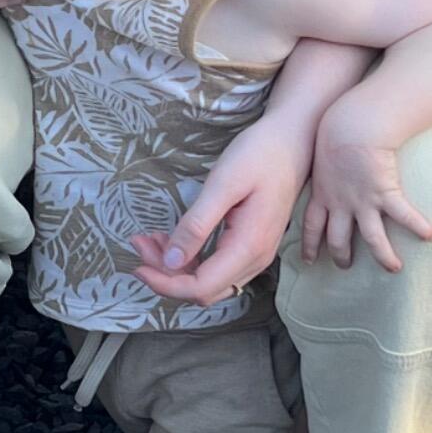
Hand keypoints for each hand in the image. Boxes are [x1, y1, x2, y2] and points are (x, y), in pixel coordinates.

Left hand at [128, 114, 311, 304]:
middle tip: (140, 243)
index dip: (166, 283)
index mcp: (248, 247)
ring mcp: (257, 255)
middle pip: (204, 290)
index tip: (137, 264)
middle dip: (166, 274)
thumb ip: (197, 224)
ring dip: (177, 268)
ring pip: (210, 281)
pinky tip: (174, 239)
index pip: (201, 287)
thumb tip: (171, 261)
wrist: (294, 142)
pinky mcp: (252, 246)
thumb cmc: (259, 155)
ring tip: (151, 239)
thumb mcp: (223, 184)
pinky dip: (192, 260)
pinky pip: (218, 267)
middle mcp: (256, 260)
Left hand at [302, 116, 431, 272]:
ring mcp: (363, 202)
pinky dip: (417, 226)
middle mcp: (340, 204)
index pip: (311, 227)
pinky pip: (403, 215)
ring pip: (372, 238)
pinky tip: (430, 235)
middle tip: (345, 267)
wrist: (350, 125)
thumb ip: (323, 167)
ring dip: (383, 255)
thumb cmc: (335, 131)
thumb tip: (325, 165)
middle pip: (338, 239)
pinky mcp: (385, 192)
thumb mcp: (319, 155)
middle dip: (341, 256)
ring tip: (394, 267)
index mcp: (322, 195)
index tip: (308, 260)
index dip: (310, 245)